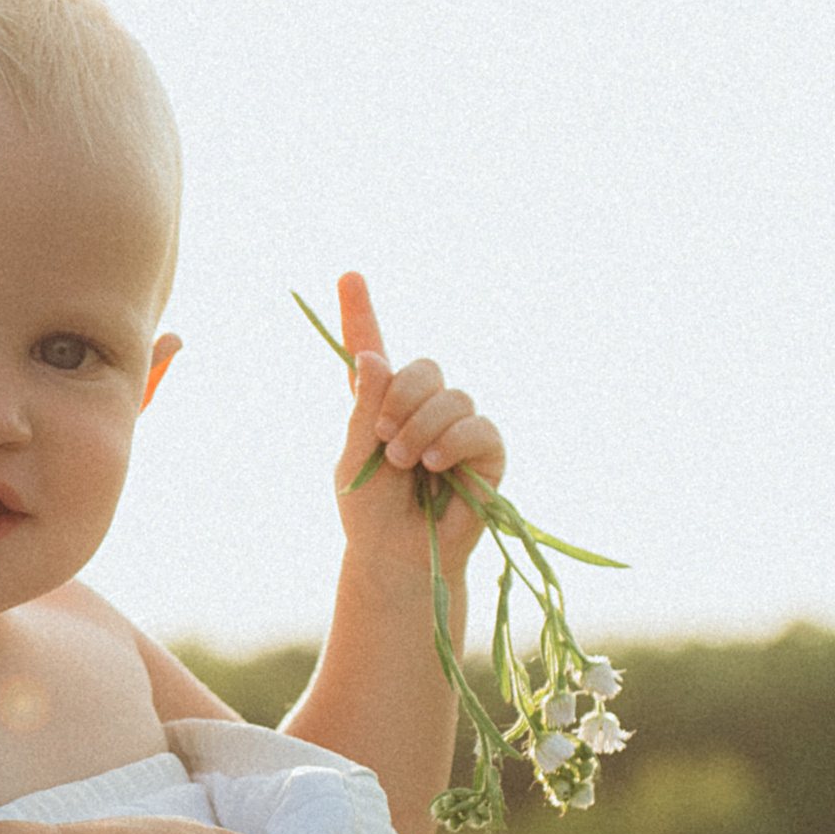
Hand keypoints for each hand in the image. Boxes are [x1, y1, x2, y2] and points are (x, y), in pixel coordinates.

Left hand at [332, 270, 505, 596]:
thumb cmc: (370, 511)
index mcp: (380, 403)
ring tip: (409, 464)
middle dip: (401, 399)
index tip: (347, 275)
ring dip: (424, 428)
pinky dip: (455, 441)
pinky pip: (479, 427)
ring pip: (452, 398)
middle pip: (423, 368)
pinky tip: (437, 465)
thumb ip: (364, 409)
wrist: (398, 558)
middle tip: (385, 439)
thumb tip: (373, 357)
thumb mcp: (355, 458)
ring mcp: (457, 428)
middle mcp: (422, 408)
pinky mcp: (487, 453)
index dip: (360, 311)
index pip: (372, 349)